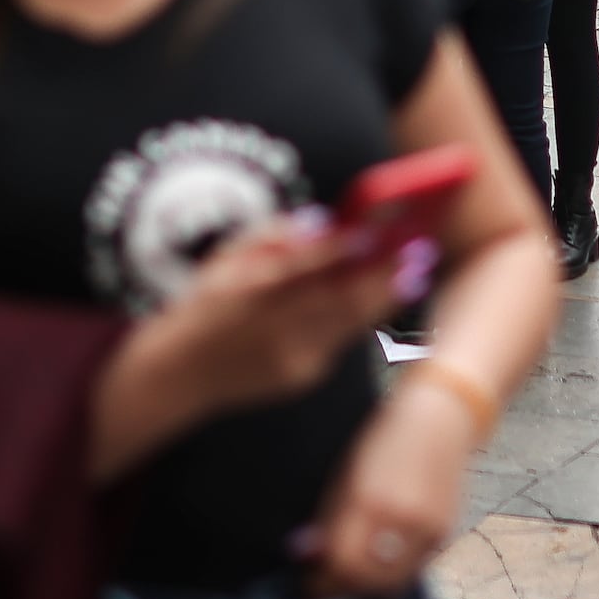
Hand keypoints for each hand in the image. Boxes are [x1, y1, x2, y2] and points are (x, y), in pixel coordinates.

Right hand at [106, 219, 406, 440]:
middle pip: (341, 297)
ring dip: (384, 298)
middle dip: (383, 274)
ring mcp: (289, 354)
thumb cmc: (207, 304)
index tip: (377, 228)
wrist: (180, 372)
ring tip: (412, 273)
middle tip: (417, 251)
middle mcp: (273, 324)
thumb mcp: (225, 258)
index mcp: (251, 287)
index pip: (306, 263)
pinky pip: (337, 343)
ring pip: (349, 323)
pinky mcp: (300, 376)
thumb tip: (323, 222)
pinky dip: (356, 321)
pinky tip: (377, 300)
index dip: (345, 247)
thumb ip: (272, 235)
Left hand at [305, 364, 483, 597]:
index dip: (322, 580)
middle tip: (323, 587)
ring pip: (392, 583)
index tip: (308, 582)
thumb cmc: (386, 439)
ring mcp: (428, 529)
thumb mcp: (348, 473)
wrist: (442, 418)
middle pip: (368, 581)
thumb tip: (306, 554)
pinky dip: (390, 573)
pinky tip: (375, 561)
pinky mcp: (444, 533)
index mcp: (371, 499)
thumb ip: (331, 518)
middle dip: (342, 589)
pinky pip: (412, 568)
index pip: (343, 563)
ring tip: (347, 576)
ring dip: (366, 587)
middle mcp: (402, 519)